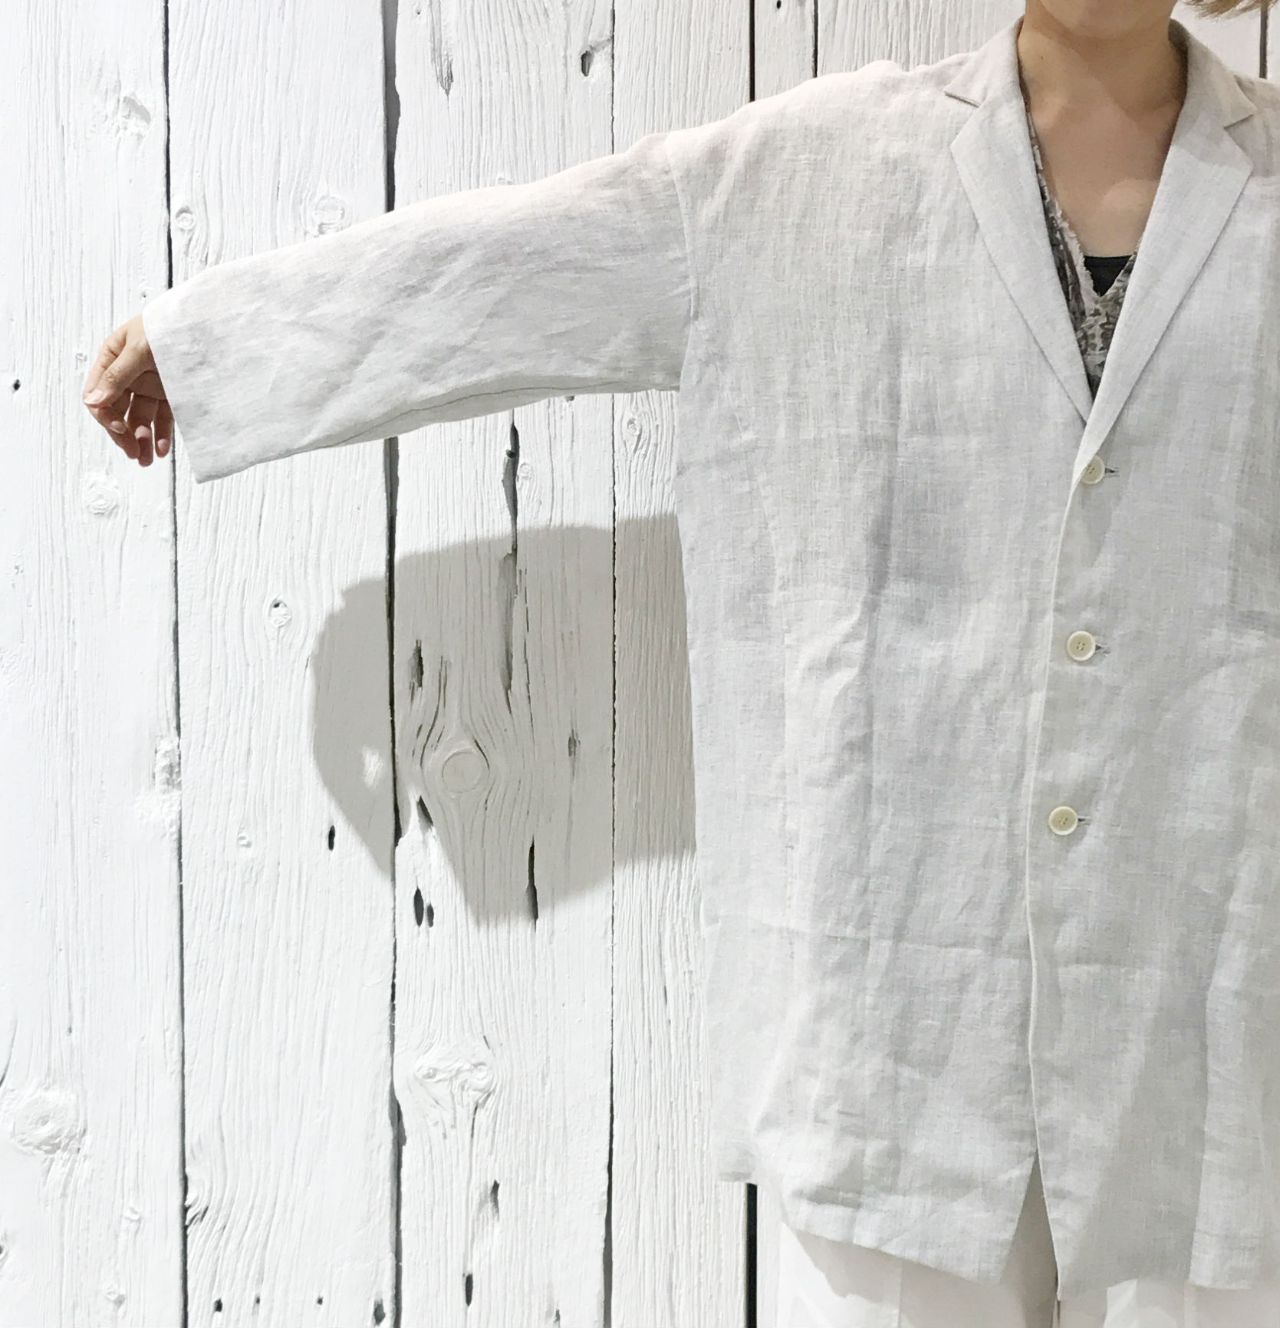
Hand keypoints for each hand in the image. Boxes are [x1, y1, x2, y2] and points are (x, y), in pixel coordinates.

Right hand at [82, 313, 172, 467]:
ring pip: (140, 417)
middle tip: (133, 454)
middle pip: (118, 410)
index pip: (99, 393)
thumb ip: (118, 375)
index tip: (119, 429)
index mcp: (113, 356)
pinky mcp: (172, 393)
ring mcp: (151, 384)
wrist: (209, 321)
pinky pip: (163, 417)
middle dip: (123, 433)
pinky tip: (160, 450)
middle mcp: (129, 372)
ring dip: (141, 439)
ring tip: (145, 460)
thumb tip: (94, 401)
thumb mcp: (139, 348)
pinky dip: (161, 435)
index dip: (106, 414)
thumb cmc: (170, 324)